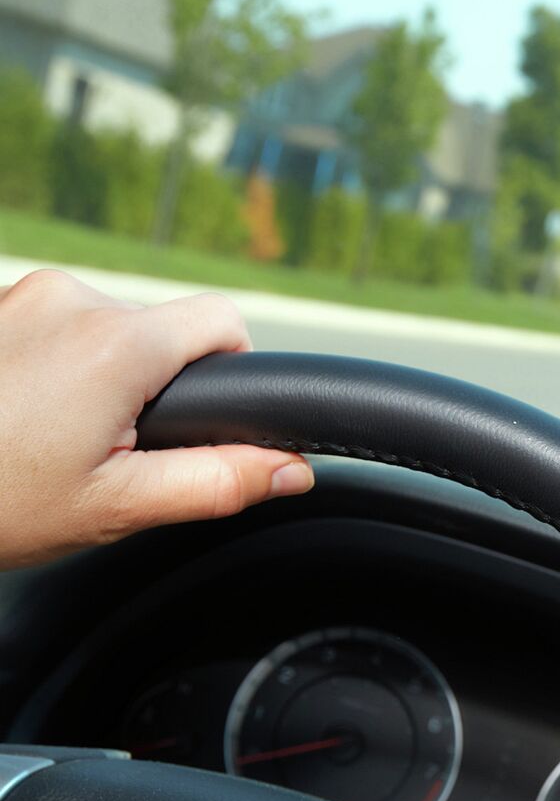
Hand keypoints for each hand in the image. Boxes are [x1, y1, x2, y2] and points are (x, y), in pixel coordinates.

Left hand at [0, 269, 313, 569]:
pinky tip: (25, 418)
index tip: (208, 421)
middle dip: (159, 388)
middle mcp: (72, 300)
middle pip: (165, 331)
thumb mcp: (118, 506)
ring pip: (111, 330)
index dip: (237, 372)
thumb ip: (219, 481)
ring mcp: (24, 294)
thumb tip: (292, 468)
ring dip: (106, 379)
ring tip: (57, 439)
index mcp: (116, 345)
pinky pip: (60, 327)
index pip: (226, 323)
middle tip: (112, 453)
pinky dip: (60, 370)